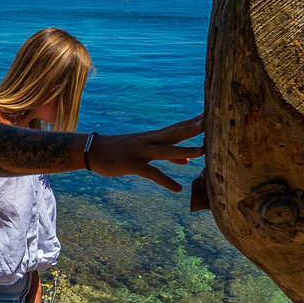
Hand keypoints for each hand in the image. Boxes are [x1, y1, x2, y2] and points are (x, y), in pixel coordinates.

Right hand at [87, 115, 203, 190]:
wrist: (93, 151)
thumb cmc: (121, 151)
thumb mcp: (145, 151)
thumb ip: (169, 155)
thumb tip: (188, 159)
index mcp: (153, 137)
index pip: (177, 126)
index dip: (193, 121)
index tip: (210, 113)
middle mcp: (148, 140)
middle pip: (174, 133)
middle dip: (192, 128)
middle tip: (209, 120)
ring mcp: (140, 151)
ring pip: (166, 149)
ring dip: (185, 149)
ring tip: (203, 151)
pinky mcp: (131, 164)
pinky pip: (151, 173)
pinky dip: (165, 180)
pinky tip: (177, 188)